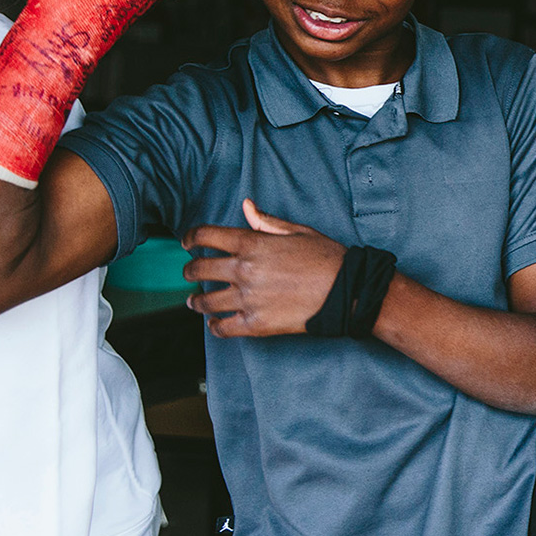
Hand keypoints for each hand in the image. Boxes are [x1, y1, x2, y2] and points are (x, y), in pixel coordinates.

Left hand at [182, 199, 345, 337]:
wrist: (348, 291)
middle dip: (190, 270)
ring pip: (205, 301)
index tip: (187, 242)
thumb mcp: (298, 232)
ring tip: (196, 302)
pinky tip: (216, 323)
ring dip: (196, 301)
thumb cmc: (327, 259)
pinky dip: (215, 326)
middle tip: (191, 273)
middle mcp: (244, 270)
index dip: (190, 237)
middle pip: (198, 270)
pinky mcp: (256, 324)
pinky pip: (223, 328)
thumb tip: (246, 206)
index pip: (206, 236)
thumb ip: (266, 222)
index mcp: (253, 244)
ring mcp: (248, 299)